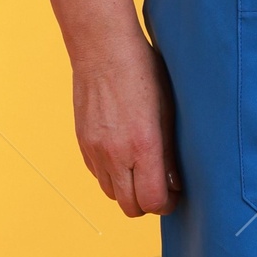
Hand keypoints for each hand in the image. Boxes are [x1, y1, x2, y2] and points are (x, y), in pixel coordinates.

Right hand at [71, 32, 180, 218]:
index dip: (166, 204)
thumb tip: (174, 183)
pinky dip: (112, 174)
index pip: (152, 201)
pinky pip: (97, 174)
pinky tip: (123, 155)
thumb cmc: (143, 73)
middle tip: (160, 188)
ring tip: (142, 170)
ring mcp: (95, 150)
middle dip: (147, 203)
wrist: (103, 49)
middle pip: (129, 207)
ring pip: (111, 193)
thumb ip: (170, 153)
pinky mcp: (82, 143)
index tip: (174, 194)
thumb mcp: (168, 111)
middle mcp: (115, 154)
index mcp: (143, 146)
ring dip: (128, 190)